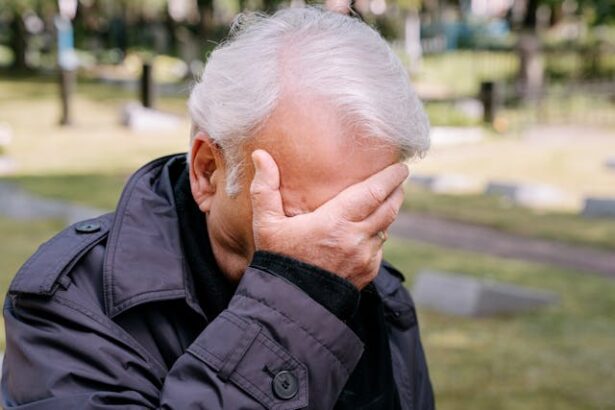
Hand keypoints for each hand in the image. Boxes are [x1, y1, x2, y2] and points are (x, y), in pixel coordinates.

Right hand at [250, 149, 407, 289]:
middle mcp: (356, 238)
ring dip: (388, 213)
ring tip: (386, 201)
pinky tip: (372, 231)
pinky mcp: (367, 274)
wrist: (290, 305)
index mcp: (335, 221)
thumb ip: (265, 188)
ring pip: (386, 228)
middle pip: (389, 208)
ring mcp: (365, 258)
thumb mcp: (266, 224)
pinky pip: (379, 249)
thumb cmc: (278, 261)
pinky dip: (378, 236)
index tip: (400, 167)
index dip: (390, 178)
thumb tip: (260, 154)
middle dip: (396, 191)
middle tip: (399, 179)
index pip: (374, 192)